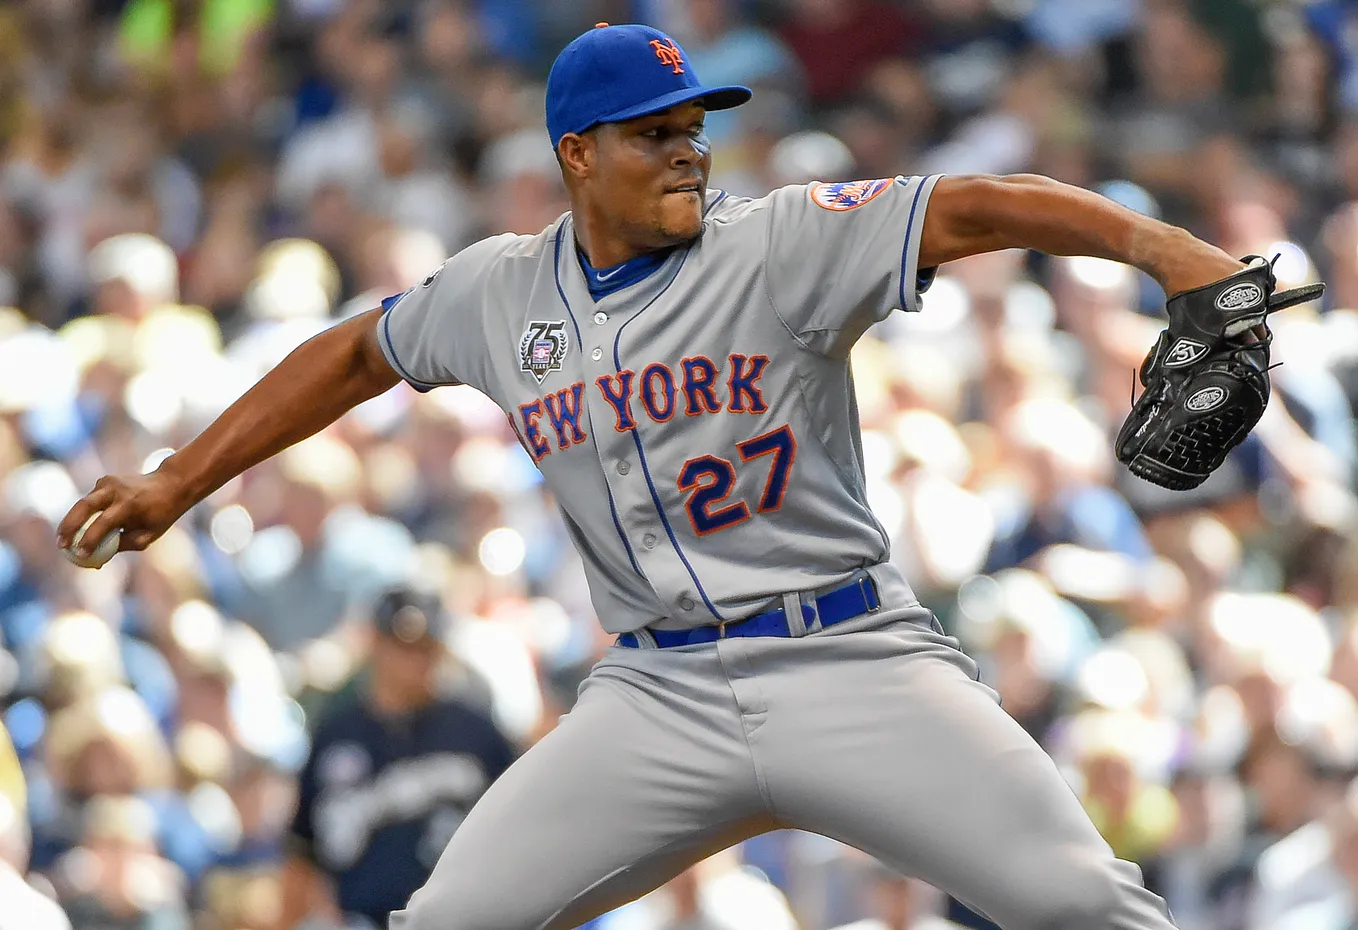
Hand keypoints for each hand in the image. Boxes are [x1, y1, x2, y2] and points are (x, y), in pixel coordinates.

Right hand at [56, 467, 194, 557]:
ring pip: (83, 502)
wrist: (170, 484)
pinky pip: (90, 500)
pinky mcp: (104, 481)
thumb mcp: (148, 535)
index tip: (80, 554)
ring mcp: (109, 482)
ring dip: (70, 521)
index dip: (90, 539)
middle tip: (61, 545)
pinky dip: (82, 514)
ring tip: (61, 540)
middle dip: (69, 526)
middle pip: (84, 506)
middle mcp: (117, 490)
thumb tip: (98, 559)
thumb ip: (124, 545)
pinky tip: (78, 528)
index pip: (105, 522)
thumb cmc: (160, 515)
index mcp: (131, 504)